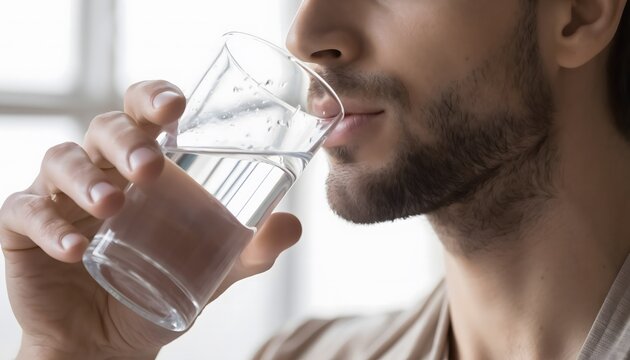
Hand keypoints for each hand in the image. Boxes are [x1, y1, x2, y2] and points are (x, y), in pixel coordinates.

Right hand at [0, 80, 301, 359]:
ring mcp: (60, 196)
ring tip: (113, 207)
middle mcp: (102, 170)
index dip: (155, 97)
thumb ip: (252, 249)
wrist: (112, 342)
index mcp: (144, 165)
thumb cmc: (160, 288)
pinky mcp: (25, 228)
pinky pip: (25, 212)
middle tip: (150, 167)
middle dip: (126, 140)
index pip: (144, 113)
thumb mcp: (213, 269)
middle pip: (105, 128)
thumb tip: (293, 225)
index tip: (177, 104)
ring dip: (86, 179)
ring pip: (61, 161)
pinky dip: (48, 225)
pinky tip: (76, 249)